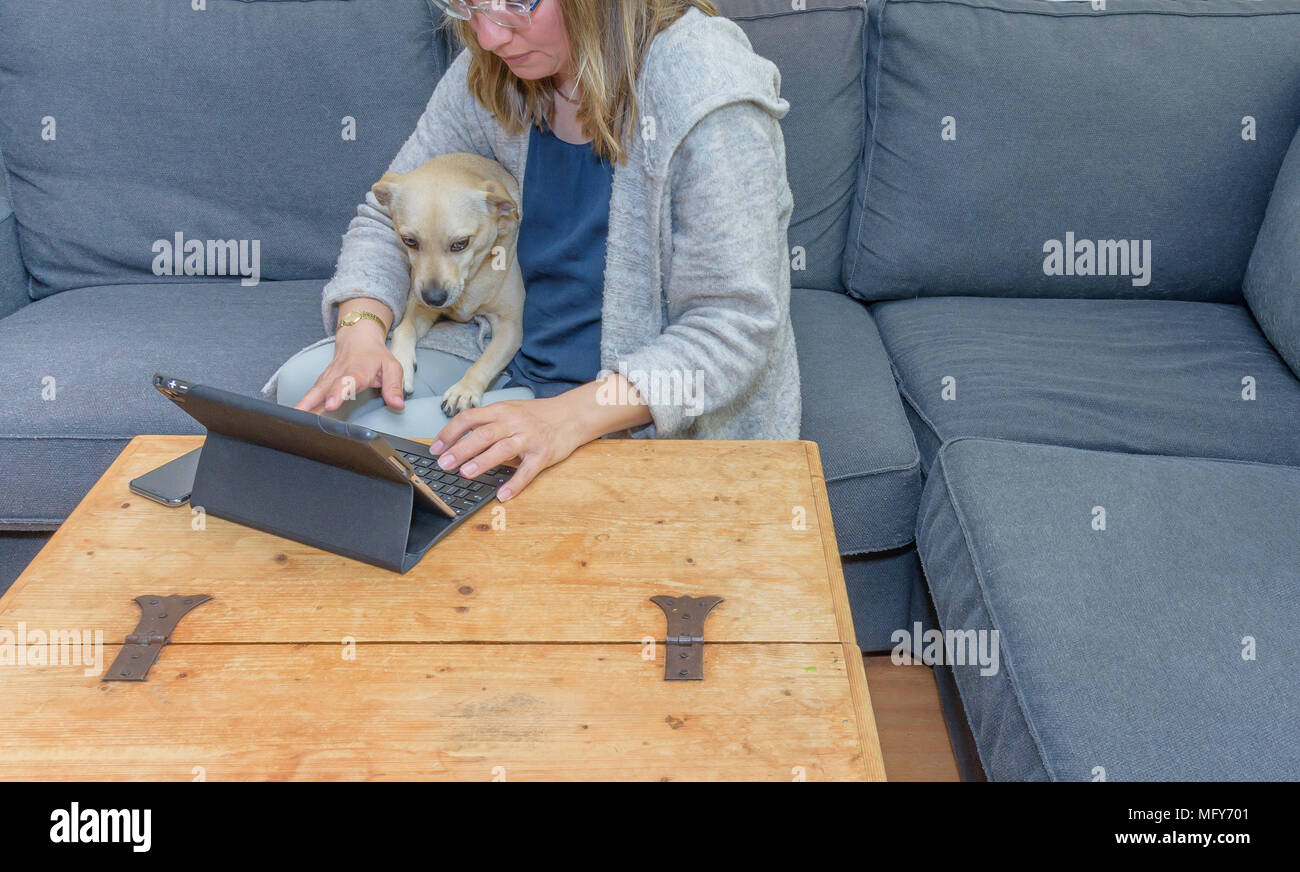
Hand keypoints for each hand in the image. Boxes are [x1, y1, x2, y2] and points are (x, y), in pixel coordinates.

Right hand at [294, 324, 405, 413]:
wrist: (358, 338)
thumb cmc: (375, 355)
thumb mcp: (392, 367)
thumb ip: (394, 387)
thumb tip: (397, 405)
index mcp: (357, 371)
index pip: (346, 383)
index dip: (338, 394)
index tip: (331, 405)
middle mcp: (339, 375)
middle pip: (323, 389)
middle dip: (312, 402)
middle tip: (302, 415)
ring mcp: (328, 378)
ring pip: (313, 392)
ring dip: (303, 405)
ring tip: (293, 418)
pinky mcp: (322, 383)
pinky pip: (311, 394)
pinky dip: (303, 404)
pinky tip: (296, 415)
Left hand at [430, 394, 587, 500]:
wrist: (570, 415)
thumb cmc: (535, 416)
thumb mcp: (509, 411)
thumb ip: (486, 423)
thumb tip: (456, 440)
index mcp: (501, 411)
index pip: (469, 418)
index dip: (450, 433)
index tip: (436, 448)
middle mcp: (513, 423)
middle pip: (483, 435)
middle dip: (460, 450)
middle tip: (444, 464)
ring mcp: (529, 438)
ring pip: (502, 449)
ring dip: (483, 462)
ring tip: (466, 473)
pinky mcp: (543, 454)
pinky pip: (527, 471)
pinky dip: (515, 484)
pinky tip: (503, 494)